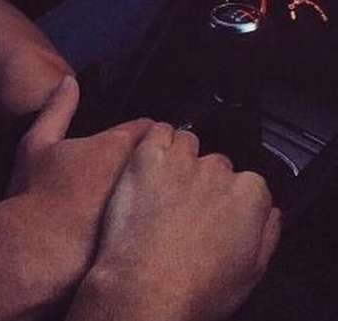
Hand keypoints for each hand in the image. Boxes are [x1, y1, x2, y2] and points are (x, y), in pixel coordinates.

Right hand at [9, 76, 153, 279]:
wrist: (37, 254)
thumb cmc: (35, 194)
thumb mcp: (36, 143)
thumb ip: (57, 109)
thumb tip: (70, 81)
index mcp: (118, 145)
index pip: (150, 129)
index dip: (144, 135)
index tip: (133, 145)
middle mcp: (142, 174)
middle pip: (165, 162)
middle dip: (160, 165)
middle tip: (142, 176)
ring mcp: (149, 210)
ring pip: (169, 196)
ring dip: (164, 197)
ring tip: (149, 206)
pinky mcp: (150, 242)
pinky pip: (165, 228)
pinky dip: (161, 228)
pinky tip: (144, 237)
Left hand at [82, 124, 281, 320]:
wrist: (147, 288)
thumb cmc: (195, 288)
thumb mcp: (252, 273)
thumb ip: (268, 233)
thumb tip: (272, 213)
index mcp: (250, 195)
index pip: (248, 183)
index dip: (230, 200)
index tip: (217, 214)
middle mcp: (219, 171)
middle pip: (216, 164)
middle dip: (203, 181)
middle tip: (186, 208)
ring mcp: (182, 160)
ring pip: (187, 143)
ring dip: (179, 158)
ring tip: (164, 187)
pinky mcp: (148, 155)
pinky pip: (157, 131)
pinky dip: (155, 142)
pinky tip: (151, 164)